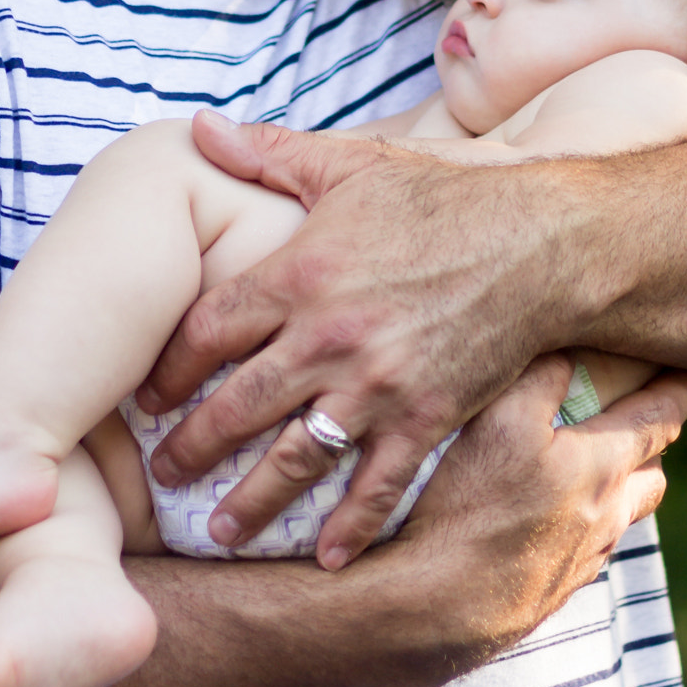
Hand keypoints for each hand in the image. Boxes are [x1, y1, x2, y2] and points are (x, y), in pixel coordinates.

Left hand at [137, 110, 572, 568]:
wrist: (541, 240)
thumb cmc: (442, 198)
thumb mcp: (349, 164)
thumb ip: (267, 153)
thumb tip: (199, 127)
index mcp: (299, 274)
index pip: (206, 332)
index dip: (169, 369)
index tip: (146, 395)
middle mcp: (328, 337)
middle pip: (236, 406)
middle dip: (191, 447)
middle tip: (161, 473)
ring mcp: (378, 385)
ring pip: (295, 458)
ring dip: (251, 501)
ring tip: (218, 531)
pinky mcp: (427, 417)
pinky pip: (377, 483)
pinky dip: (350, 526)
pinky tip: (325, 558)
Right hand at [385, 356, 686, 668]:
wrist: (437, 607)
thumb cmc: (469, 504)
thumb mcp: (500, 418)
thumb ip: (543, 374)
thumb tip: (569, 345)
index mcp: (604, 466)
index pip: (662, 418)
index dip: (679, 387)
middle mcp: (607, 516)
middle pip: (653, 476)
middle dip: (653, 444)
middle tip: (641, 417)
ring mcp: (583, 560)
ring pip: (623, 517)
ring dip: (619, 488)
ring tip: (590, 467)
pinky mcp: (553, 591)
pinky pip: (588, 549)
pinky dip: (583, 525)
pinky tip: (546, 519)